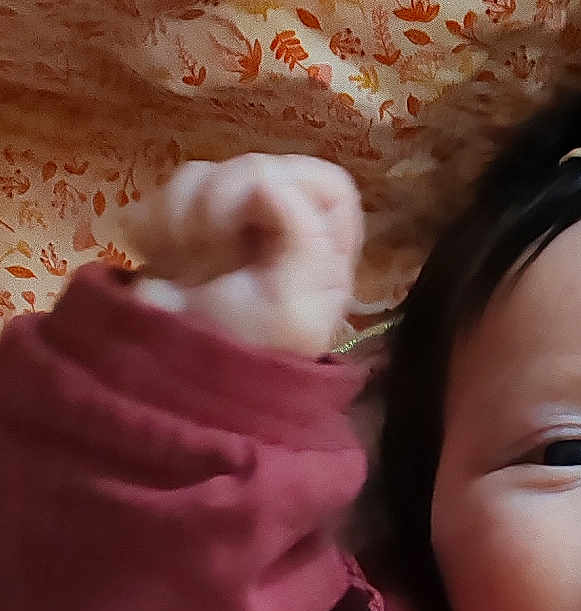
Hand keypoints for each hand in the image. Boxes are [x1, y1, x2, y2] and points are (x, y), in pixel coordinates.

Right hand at [126, 153, 363, 357]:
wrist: (171, 379)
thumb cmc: (244, 352)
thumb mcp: (293, 309)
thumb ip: (305, 239)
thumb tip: (271, 181)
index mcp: (324, 254)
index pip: (327, 185)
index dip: (290, 186)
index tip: (254, 214)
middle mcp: (283, 233)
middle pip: (260, 167)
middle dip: (222, 201)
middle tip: (206, 247)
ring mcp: (232, 227)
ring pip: (209, 174)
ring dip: (185, 215)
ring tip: (183, 262)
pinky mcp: (185, 226)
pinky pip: (170, 191)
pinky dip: (158, 220)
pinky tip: (159, 254)